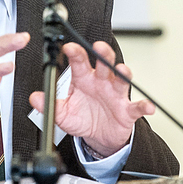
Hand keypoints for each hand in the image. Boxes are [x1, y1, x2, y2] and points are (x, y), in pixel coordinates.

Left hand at [29, 41, 154, 157]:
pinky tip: (147, 106)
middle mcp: (101, 83)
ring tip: (122, 70)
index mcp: (83, 79)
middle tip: (98, 47)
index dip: (75, 53)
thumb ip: (49, 104)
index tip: (69, 48)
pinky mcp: (127, 110)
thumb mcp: (62, 113)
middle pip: (104, 63)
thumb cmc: (83, 117)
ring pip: (121, 79)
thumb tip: (35, 97)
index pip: (79, 62)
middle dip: (102, 54)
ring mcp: (115, 94)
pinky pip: (137, 106)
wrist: (99, 136)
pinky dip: (144, 105)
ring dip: (123, 73)